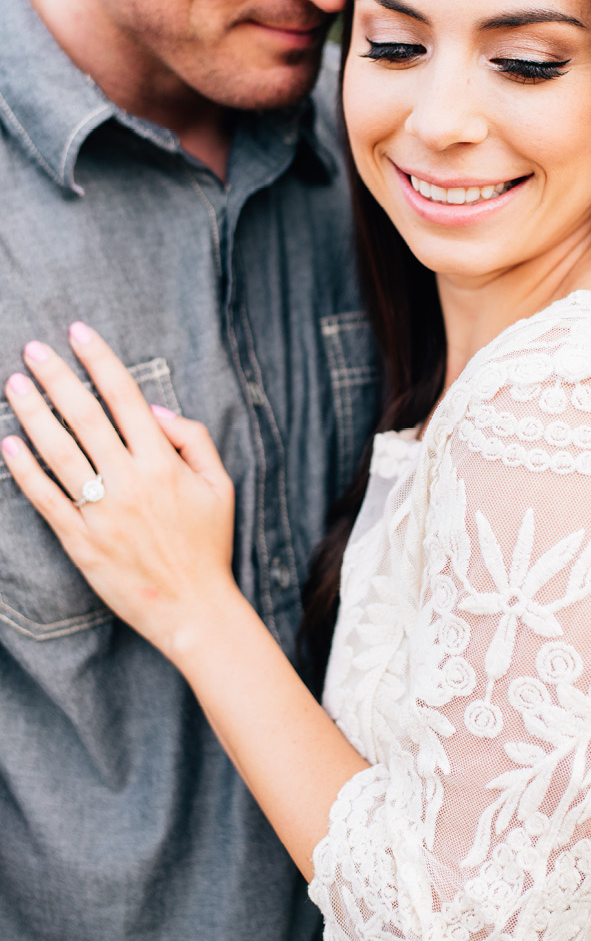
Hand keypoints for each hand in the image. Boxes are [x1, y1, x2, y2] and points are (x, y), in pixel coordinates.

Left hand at [1, 326, 236, 657]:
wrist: (192, 607)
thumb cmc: (208, 543)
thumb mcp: (220, 484)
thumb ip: (192, 439)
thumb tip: (153, 410)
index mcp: (163, 462)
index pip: (125, 398)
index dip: (100, 361)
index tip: (79, 333)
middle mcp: (129, 481)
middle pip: (85, 417)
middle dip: (56, 378)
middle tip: (33, 349)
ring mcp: (101, 512)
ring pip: (59, 453)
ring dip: (32, 414)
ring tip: (14, 385)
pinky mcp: (80, 542)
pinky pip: (45, 499)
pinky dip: (24, 470)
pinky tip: (8, 444)